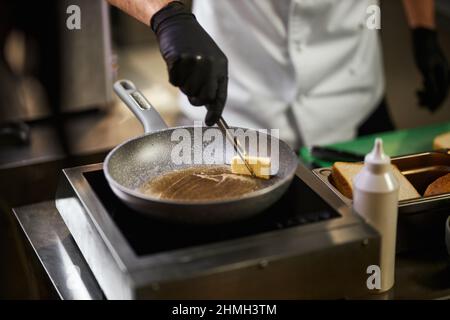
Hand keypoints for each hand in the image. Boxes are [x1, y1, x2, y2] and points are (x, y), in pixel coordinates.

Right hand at [151, 1, 227, 125]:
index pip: (220, 96)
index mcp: (221, 66)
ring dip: (183, 85)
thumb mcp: (212, 61)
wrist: (179, 25)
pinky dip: (173, 77)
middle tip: (190, 86)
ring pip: (187, 91)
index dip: (215, 112)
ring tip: (185, 68)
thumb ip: (213, 82)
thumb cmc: (195, 46)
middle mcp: (210, 65)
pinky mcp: (179, 59)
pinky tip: (177, 63)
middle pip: (202, 98)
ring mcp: (194, 62)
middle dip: (195, 98)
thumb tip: (211, 107)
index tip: (210, 122)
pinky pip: (174, 82)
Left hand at [412, 28, 449, 111]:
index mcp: (445, 75)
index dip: (435, 104)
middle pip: (439, 93)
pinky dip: (426, 88)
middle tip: (418, 105)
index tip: (429, 111)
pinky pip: (433, 83)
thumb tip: (434, 96)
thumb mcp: (426, 69)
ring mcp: (440, 72)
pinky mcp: (434, 70)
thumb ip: (431, 83)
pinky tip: (420, 88)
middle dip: (429, 101)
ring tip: (417, 95)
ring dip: (426, 94)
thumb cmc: (424, 53)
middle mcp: (445, 74)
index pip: (442, 94)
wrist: (423, 40)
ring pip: (435, 88)